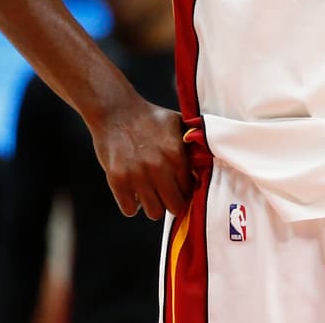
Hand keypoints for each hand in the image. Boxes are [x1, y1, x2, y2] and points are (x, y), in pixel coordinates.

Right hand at [89, 97, 194, 219]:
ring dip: (154, 205)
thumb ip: (193, 143)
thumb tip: (208, 161)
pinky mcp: (117, 180)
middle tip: (168, 194)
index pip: (190, 190)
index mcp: (177, 155)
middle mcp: (159, 168)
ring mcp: (137, 176)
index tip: (182, 188)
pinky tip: (134, 192)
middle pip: (175, 206)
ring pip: (154, 212)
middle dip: (173, 202)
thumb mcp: (179, 124)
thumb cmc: (150, 117)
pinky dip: (133, 204)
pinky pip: (130, 210)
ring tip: (151, 193)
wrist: (116, 111)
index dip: (187, 191)